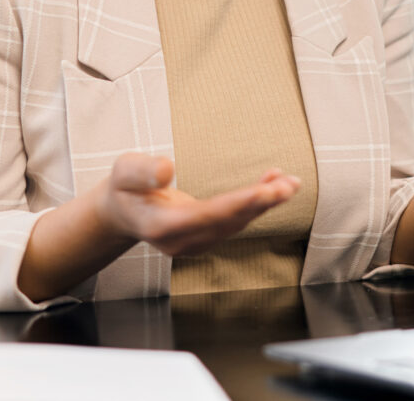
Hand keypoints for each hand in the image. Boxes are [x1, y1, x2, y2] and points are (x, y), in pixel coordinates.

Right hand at [95, 153, 299, 256]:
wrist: (123, 212)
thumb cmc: (124, 188)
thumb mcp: (123, 170)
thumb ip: (142, 171)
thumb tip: (167, 169)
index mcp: (162, 226)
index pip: (206, 216)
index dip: (238, 203)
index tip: (265, 191)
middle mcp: (182, 241)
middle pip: (228, 222)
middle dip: (261, 204)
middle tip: (288, 185)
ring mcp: (196, 243)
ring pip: (236, 223)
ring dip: (265, 203)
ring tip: (290, 182)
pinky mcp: (206, 237)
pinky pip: (236, 220)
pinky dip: (257, 203)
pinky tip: (274, 184)